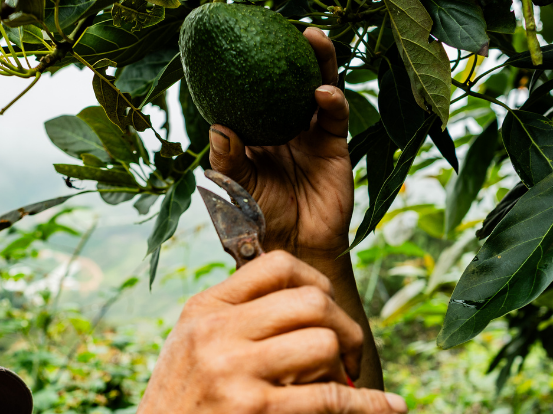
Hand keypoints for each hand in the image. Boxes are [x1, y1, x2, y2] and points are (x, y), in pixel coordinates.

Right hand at [114, 252, 405, 413]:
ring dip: (345, 369)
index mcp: (202, 312)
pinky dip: (370, 406)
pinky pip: (334, 399)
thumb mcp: (190, 354)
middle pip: (310, 301)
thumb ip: (234, 324)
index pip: (277, 265)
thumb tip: (306, 301)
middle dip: (343, 328)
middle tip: (345, 361)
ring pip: (324, 343)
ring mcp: (235, 374)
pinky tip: (390, 411)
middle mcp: (215, 335)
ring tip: (338, 392)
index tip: (325, 318)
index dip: (316, 286)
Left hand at [207, 28, 352, 259]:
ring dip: (317, 62)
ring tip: (312, 39)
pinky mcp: (334, 146)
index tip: (243, 36)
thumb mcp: (234, 189)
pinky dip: (331, 101)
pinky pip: (334, 116)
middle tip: (287, 26)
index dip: (251, 65)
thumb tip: (218, 126)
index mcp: (255, 132)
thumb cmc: (257, 221)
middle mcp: (283, 127)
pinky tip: (322, 93)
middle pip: (288, 81)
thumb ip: (227, 159)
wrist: (293, 249)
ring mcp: (310, 134)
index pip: (253, 91)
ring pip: (317, 88)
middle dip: (290, 52)